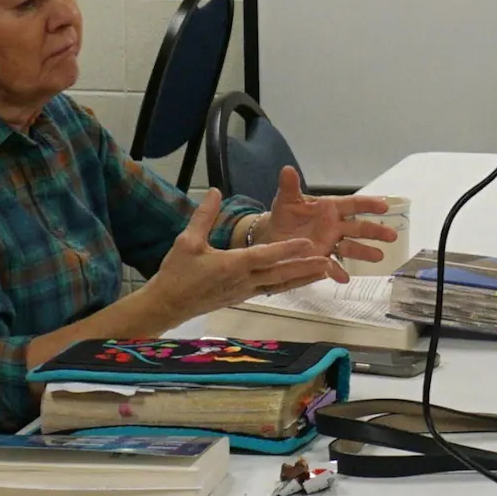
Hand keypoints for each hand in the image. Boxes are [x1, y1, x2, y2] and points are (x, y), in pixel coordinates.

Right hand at [139, 188, 344, 320]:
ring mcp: (245, 291)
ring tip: (324, 270)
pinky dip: (287, 284)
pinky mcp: (242, 297)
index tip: (309, 243)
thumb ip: (204, 216)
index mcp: (232, 265)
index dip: (288, 248)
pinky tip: (298, 279)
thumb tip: (215, 191)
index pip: (266, 255)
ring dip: (302, 278)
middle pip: (281, 274)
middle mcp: (244, 281)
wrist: (168, 304)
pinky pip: (270, 289)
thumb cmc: (177, 273)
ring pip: (279, 285)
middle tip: (329, 261)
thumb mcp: (187, 240)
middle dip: (305, 267)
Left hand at [249, 167, 401, 276]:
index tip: (384, 206)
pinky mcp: (323, 259)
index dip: (368, 205)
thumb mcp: (285, 201)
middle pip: (358, 228)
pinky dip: (338, 272)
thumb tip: (287, 169)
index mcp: (329, 209)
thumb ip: (289, 187)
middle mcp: (335, 226)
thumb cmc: (285, 216)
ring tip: (379, 257)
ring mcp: (331, 243)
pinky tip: (344, 278)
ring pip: (351, 247)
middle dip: (375, 231)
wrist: (274, 237)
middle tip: (392, 236)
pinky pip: (333, 266)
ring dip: (364, 252)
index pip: (352, 205)